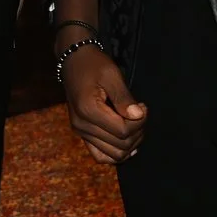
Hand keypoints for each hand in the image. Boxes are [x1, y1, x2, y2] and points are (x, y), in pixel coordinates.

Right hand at [62, 45, 146, 164]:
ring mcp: (80, 132)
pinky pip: (101, 156)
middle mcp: (81, 125)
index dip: (139, 122)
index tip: (142, 105)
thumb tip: (138, 116)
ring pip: (113, 155)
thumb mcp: (112, 75)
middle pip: (120, 145)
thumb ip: (124, 98)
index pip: (122, 131)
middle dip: (137, 131)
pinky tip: (126, 139)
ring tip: (133, 123)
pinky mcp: (82, 134)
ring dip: (130, 143)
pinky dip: (116, 152)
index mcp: (88, 110)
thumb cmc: (94, 64)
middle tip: (139, 112)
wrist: (74, 61)